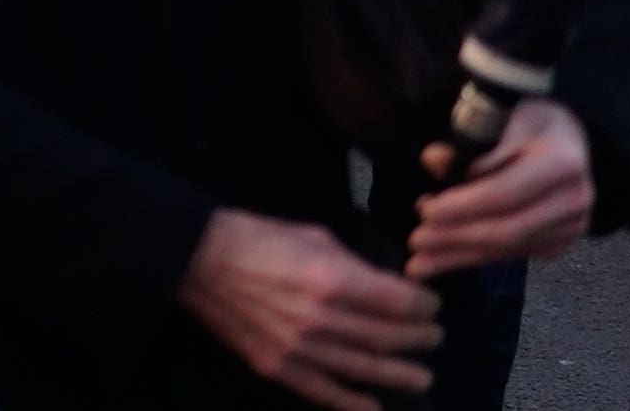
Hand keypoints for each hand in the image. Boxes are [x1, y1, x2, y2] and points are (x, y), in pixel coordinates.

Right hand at [177, 205, 442, 409]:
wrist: (196, 258)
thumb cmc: (257, 237)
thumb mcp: (312, 236)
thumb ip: (354, 265)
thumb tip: (388, 288)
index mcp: (330, 279)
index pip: (399, 303)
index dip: (424, 307)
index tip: (431, 307)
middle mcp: (320, 319)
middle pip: (389, 339)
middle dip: (420, 339)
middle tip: (433, 339)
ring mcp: (299, 348)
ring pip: (367, 370)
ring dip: (402, 375)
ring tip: (421, 376)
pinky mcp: (278, 366)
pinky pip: (326, 394)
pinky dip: (356, 404)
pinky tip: (378, 406)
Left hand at [407, 100, 594, 274]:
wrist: (566, 136)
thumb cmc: (523, 119)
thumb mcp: (497, 113)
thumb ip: (468, 139)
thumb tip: (433, 161)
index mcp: (561, 163)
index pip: (505, 194)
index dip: (463, 206)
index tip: (424, 210)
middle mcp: (574, 200)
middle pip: (508, 229)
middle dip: (457, 237)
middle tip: (416, 240)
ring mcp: (573, 226)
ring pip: (509, 248)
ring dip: (461, 256)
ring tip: (420, 263)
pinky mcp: (562, 241)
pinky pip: (515, 254)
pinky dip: (478, 258)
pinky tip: (446, 260)